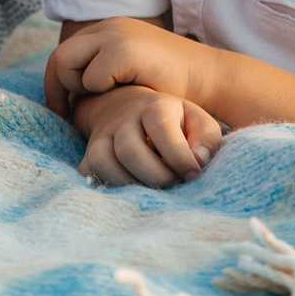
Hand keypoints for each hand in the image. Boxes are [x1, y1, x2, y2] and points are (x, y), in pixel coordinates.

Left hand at [44, 17, 208, 116]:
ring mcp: (115, 35)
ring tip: (104, 104)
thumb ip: (106, 72)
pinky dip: (102, 92)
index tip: (64, 109)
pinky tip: (124, 96)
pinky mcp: (124, 50)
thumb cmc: (173, 84)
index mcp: (109, 30)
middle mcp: (108, 27)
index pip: (64, 52)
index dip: (57, 82)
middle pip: (59, 57)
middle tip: (66, 116)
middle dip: (57, 89)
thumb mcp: (133, 71)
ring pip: (68, 65)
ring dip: (81, 90)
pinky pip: (91, 78)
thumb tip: (73, 96)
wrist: (210, 78)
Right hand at [73, 85, 223, 187]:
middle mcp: (124, 119)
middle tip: (173, 185)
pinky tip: (130, 188)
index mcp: (154, 107)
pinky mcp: (88, 152)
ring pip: (103, 162)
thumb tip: (198, 163)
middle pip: (130, 150)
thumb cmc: (172, 121)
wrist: (126, 105)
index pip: (162, 131)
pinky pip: (90, 172)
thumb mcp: (196, 120)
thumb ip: (205, 140)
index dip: (179, 159)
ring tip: (151, 189)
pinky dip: (108, 186)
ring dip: (129, 184)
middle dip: (155, 176)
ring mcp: (102, 135)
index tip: (193, 176)